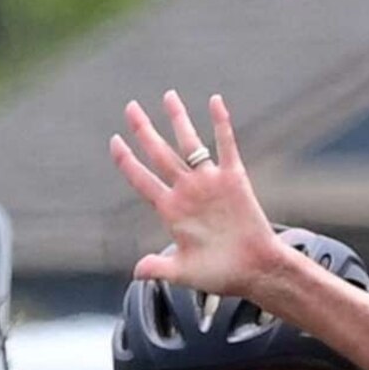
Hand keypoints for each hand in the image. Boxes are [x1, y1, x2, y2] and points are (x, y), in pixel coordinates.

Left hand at [108, 92, 284, 302]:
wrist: (254, 270)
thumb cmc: (219, 274)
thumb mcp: (183, 272)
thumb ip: (158, 268)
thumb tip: (136, 271)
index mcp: (171, 211)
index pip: (142, 180)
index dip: (126, 161)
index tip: (114, 141)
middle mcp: (187, 191)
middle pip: (159, 154)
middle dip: (144, 130)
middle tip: (130, 107)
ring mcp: (210, 183)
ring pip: (190, 144)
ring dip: (179, 119)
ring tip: (167, 95)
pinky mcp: (235, 178)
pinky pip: (226, 145)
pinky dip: (220, 123)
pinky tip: (214, 101)